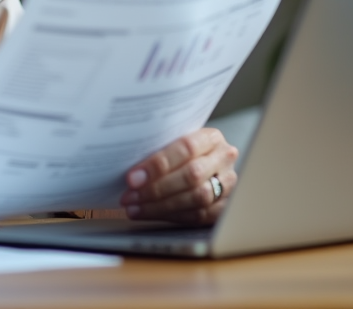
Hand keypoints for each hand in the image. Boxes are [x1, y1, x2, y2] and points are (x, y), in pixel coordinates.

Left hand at [119, 128, 237, 224]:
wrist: (205, 161)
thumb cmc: (181, 150)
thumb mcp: (173, 139)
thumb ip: (158, 147)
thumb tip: (124, 162)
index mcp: (211, 137)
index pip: (186, 148)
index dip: (158, 164)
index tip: (133, 177)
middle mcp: (224, 159)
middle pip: (191, 176)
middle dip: (156, 188)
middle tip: (129, 196)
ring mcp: (228, 184)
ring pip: (196, 198)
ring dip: (160, 206)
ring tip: (134, 208)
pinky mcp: (225, 206)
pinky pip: (199, 215)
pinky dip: (171, 216)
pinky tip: (149, 214)